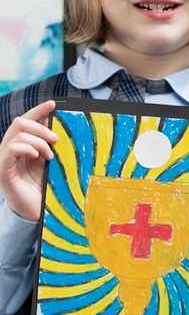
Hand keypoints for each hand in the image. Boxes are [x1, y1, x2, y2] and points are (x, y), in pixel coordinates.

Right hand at [0, 100, 56, 221]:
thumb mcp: (50, 160)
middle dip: (40, 126)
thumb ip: (49, 143)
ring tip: (49, 156)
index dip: (38, 110)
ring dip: (38, 141)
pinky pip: (11, 149)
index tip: (53, 104)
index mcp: (22, 145)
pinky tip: (37, 156)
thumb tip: (56, 123)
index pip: (26, 121)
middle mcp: (10, 149)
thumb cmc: (44, 186)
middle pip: (20, 122)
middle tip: (56, 139)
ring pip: (17, 134)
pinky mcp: (3, 170)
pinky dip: (26, 148)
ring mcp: (5, 158)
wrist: (36, 211)